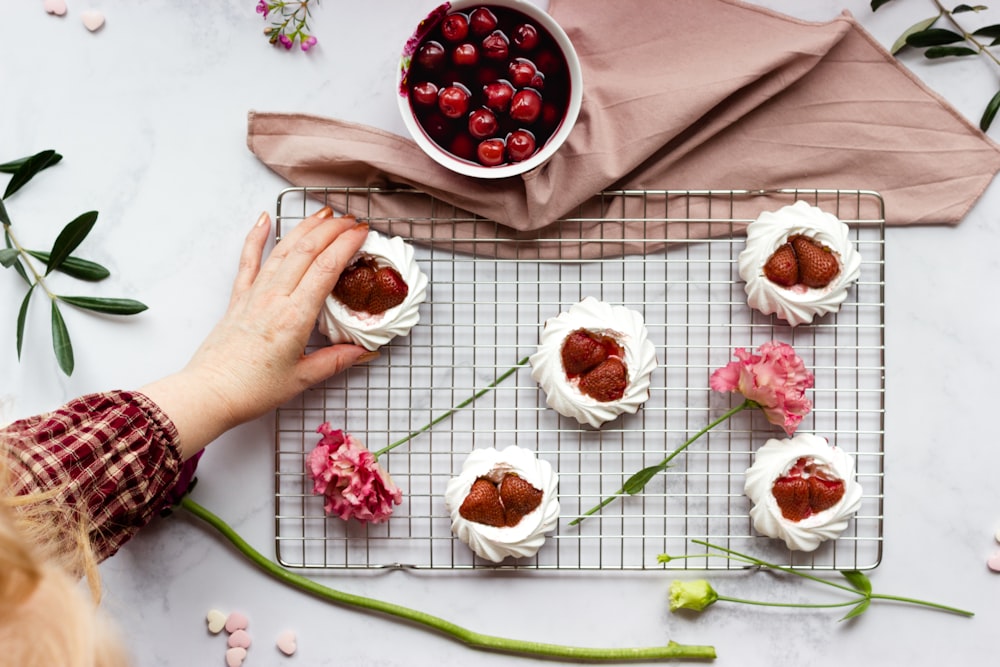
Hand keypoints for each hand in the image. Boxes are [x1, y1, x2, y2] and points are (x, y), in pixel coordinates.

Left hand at [142, 207, 374, 459]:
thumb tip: (364, 351)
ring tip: (323, 214)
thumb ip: (335, 361)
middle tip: (352, 221)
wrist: (209, 393)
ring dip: (304, 227)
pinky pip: (248, 260)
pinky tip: (264, 219)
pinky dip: (255, 237)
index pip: (325, 268)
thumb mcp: (302, 379)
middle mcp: (274, 298)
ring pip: (282, 250)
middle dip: (332, 230)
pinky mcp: (238, 298)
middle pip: (306, 251)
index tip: (363, 233)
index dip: (346, 245)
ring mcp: (254, 294)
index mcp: (295, 317)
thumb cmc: (252, 390)